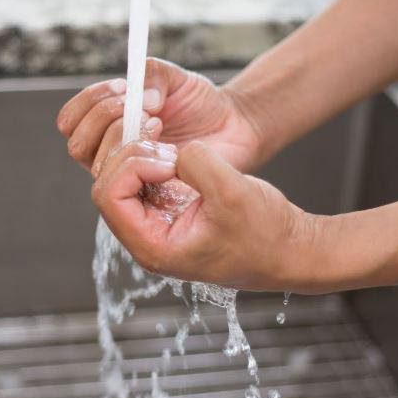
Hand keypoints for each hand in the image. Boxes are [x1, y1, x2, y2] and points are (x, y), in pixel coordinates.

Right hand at [56, 58, 265, 177]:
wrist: (234, 128)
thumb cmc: (201, 104)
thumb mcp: (176, 78)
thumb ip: (152, 74)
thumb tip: (141, 97)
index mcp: (106, 124)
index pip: (71, 120)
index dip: (89, 102)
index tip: (123, 87)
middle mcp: (109, 152)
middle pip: (78, 144)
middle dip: (105, 119)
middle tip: (143, 107)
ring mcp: (126, 176)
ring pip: (97, 166)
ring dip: (123, 139)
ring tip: (159, 124)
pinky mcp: (147, 195)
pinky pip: (125, 187)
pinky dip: (142, 163)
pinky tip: (169, 150)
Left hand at [91, 139, 323, 291]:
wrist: (290, 248)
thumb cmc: (266, 235)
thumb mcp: (233, 193)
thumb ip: (196, 164)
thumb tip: (175, 150)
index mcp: (153, 247)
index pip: (108, 196)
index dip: (131, 166)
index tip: (169, 161)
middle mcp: (147, 237)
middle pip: (108, 184)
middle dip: (133, 156)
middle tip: (171, 149)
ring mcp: (155, 223)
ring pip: (121, 178)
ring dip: (142, 155)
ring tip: (176, 152)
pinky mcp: (168, 210)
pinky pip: (141, 178)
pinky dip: (153, 158)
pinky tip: (178, 155)